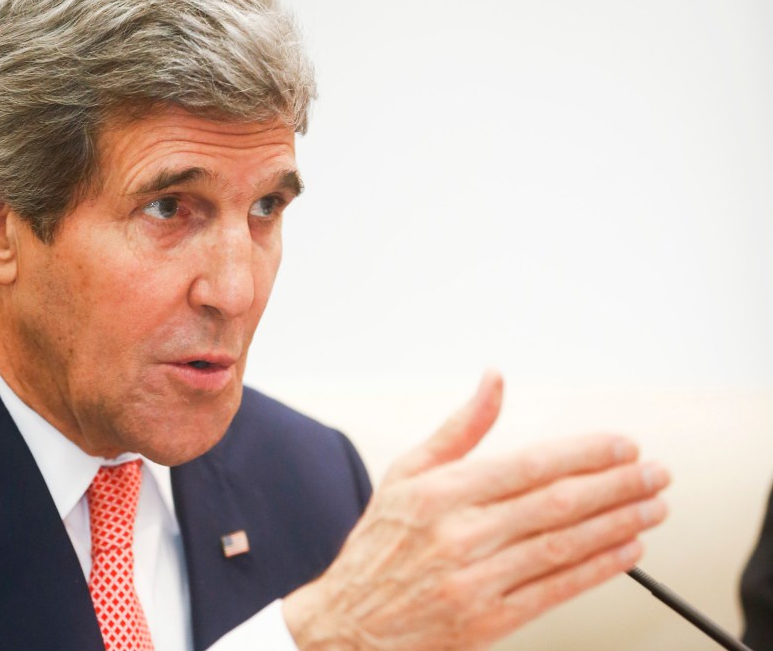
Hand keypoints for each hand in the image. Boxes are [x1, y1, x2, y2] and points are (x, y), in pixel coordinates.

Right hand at [283, 371, 669, 649]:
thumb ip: (458, 428)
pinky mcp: (489, 620)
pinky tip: (626, 551)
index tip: (622, 445)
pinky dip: (597, 569)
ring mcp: (476, 580)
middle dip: (617, 485)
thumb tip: (494, 381)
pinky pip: (556, 590)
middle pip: (557, 503)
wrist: (350, 623)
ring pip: (564, 545)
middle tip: (654, 473)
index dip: (585, 453)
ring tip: (652, 507)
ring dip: (618, 524)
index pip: (530, 465)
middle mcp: (460, 535)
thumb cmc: (379, 545)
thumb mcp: (406, 474)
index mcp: (441, 493)